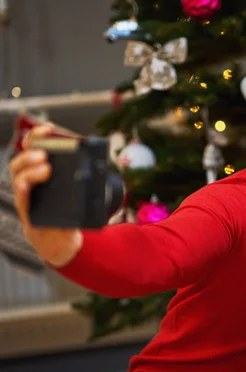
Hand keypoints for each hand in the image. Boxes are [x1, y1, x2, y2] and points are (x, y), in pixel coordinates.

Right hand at [9, 124, 82, 266]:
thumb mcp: (78, 194)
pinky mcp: (27, 215)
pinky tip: (24, 186)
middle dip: (30, 153)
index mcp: (39, 174)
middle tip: (44, 153)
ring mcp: (27, 199)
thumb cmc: (68, 214)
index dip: (37, 136)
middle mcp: (29, 184)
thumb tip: (100, 166)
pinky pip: (21, 202)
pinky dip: (22, 193)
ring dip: (29, 171)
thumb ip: (83, 181)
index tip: (48, 129)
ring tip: (45, 167)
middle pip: (20, 162)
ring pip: (19, 180)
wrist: (62, 241)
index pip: (33, 150)